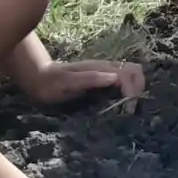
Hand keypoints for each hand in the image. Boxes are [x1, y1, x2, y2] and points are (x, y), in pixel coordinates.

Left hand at [23, 59, 145, 110]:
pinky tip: (121, 105)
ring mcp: (105, 73)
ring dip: (136, 89)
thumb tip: (115, 77)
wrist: (39, 78)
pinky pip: (123, 81)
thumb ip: (90, 78)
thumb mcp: (67, 82)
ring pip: (131, 75)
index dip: (133, 89)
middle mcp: (106, 68)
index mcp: (101, 68)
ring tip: (128, 108)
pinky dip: (129, 91)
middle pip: (135, 71)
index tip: (127, 109)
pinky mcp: (103, 80)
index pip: (129, 73)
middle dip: (139, 88)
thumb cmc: (52, 83)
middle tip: (130, 109)